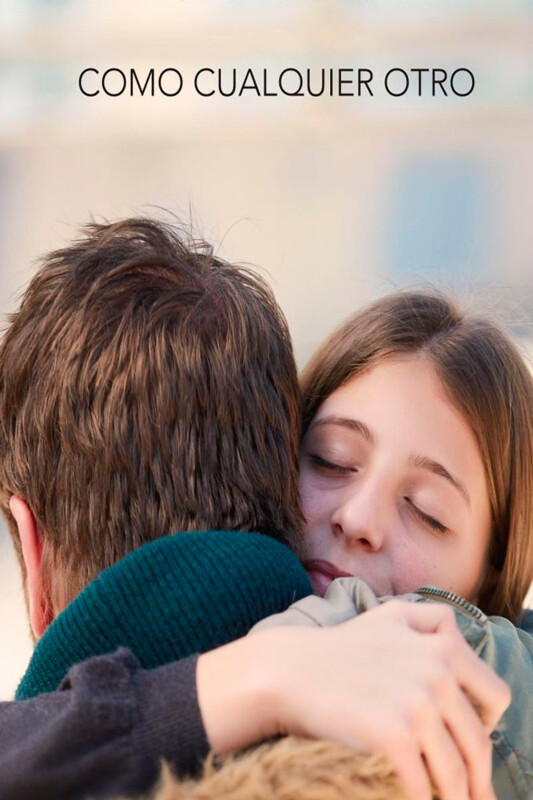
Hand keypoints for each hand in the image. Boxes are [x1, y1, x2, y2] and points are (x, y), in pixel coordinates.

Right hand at [268, 601, 509, 799]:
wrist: (290, 670)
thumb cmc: (340, 648)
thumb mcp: (393, 616)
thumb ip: (434, 624)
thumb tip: (464, 653)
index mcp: (443, 645)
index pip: (496, 697)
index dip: (489, 724)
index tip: (471, 743)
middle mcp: (436, 671)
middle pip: (478, 742)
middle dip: (478, 776)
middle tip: (474, 795)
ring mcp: (417, 704)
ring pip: (456, 771)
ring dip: (457, 797)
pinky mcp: (393, 734)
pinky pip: (423, 786)